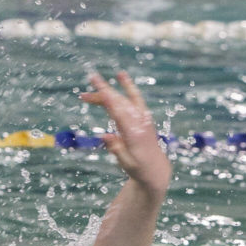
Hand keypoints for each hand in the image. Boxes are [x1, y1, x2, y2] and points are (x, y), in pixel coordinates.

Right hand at [80, 71, 171, 194]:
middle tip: (89, 81)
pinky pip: (134, 98)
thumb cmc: (138, 167)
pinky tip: (121, 76)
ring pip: (124, 99)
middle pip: (120, 102)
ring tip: (94, 81)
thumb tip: (104, 136)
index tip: (100, 91)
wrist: (155, 169)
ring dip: (109, 90)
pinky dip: (127, 87)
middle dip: (104, 91)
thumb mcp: (125, 163)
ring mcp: (142, 118)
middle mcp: (139, 122)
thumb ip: (116, 148)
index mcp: (134, 134)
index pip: (119, 113)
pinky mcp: (143, 116)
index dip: (109, 101)